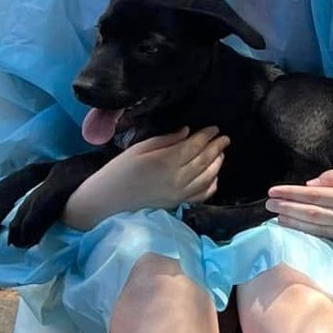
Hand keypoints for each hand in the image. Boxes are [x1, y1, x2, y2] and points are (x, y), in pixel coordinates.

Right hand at [62, 126, 227, 230]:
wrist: (107, 200)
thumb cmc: (118, 170)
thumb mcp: (138, 149)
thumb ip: (166, 140)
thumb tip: (188, 132)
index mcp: (165, 162)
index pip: (193, 146)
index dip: (206, 136)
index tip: (214, 128)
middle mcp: (176, 179)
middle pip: (204, 160)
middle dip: (216, 147)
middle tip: (224, 138)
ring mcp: (179, 193)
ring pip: (207, 177)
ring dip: (217, 163)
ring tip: (220, 153)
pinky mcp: (178, 203)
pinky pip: (202, 194)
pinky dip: (212, 183)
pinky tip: (214, 175)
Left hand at [267, 166, 332, 243]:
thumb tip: (311, 185)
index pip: (313, 196)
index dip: (290, 194)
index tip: (272, 191)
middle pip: (310, 214)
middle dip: (286, 209)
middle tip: (267, 205)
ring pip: (315, 228)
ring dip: (292, 223)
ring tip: (275, 217)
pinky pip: (325, 236)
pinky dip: (307, 233)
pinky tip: (295, 228)